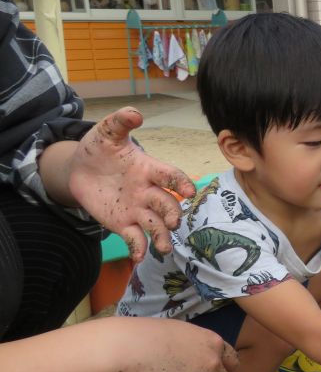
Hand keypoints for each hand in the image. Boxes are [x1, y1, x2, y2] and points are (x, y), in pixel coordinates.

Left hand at [67, 108, 194, 259]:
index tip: (189, 192)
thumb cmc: (100, 148)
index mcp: (149, 169)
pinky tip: (138, 257)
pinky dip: (139, 248)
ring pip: (156, 225)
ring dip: (162, 236)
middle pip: (167, 204)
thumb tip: (134, 114)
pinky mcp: (124, 224)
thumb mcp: (107, 132)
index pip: (171, 176)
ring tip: (162, 247)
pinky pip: (136, 239)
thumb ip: (120, 122)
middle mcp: (149, 191)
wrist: (80, 168)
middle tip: (172, 222)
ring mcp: (138, 210)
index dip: (181, 183)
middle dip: (172, 214)